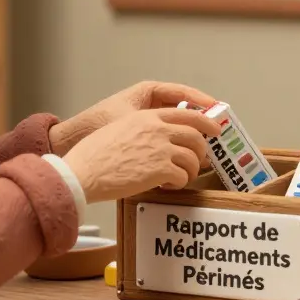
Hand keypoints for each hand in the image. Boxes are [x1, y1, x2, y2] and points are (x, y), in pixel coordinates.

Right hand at [62, 107, 222, 203]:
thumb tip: (162, 141)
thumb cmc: (94, 155)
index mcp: (147, 117)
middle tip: (198, 161)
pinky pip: (182, 176)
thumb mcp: (120, 129)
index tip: (215, 129)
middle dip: (201, 151)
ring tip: (177, 178)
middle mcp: (158, 129)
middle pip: (195, 136)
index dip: (205, 122)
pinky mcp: (161, 169)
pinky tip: (165, 185)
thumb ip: (144, 130)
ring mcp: (161, 148)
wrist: (84, 172)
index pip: (186, 114)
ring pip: (192, 159)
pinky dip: (178, 183)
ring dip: (189, 171)